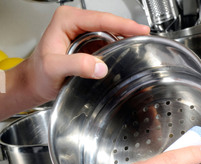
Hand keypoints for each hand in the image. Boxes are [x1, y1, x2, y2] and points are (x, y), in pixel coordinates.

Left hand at [26, 6, 149, 104]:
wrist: (33, 84)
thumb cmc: (38, 74)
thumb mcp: (54, 68)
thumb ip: (76, 65)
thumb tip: (100, 66)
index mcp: (66, 20)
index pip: (100, 18)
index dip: (123, 24)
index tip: (139, 29)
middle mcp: (74, 23)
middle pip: (108, 23)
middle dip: (126, 30)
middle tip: (144, 38)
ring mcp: (81, 34)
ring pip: (108, 33)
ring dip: (123, 40)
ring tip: (137, 47)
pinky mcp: (86, 45)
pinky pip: (105, 44)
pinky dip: (116, 50)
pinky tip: (124, 56)